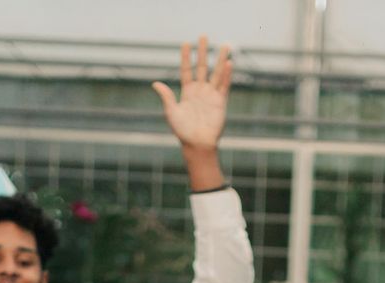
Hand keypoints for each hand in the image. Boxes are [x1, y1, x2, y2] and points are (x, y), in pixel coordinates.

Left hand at [152, 37, 231, 152]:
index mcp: (187, 92)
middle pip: (202, 67)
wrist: (197, 144)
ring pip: (216, 73)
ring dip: (220, 59)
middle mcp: (200, 91)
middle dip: (203, 51)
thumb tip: (155, 83)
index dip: (186, 57)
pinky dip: (227, 75)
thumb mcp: (171, 112)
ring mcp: (211, 95)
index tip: (186, 43)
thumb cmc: (182, 131)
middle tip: (204, 36)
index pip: (187, 69)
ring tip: (225, 45)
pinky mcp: (220, 102)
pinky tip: (229, 64)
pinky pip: (224, 86)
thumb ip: (166, 97)